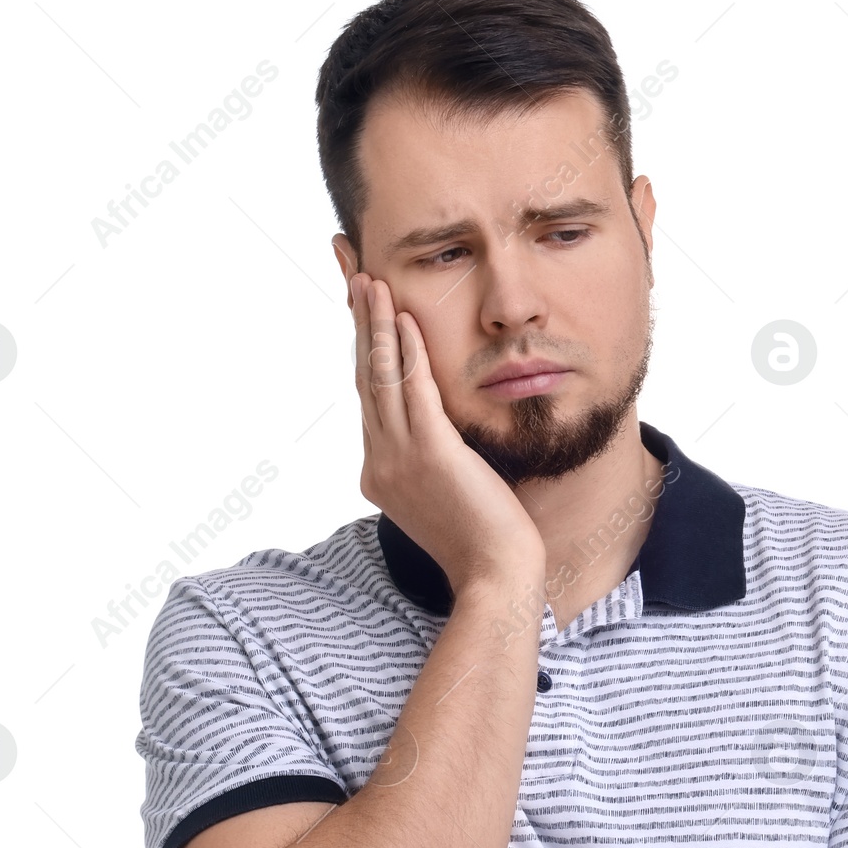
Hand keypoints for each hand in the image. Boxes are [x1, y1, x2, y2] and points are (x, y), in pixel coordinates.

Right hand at [349, 270, 543, 594]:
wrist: (496, 576)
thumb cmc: (484, 539)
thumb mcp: (450, 492)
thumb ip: (437, 459)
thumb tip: (444, 436)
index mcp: (379, 472)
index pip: (368, 395)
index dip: (362, 346)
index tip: (360, 305)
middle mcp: (379, 462)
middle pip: (363, 376)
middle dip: (357, 320)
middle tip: (351, 271)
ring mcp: (398, 458)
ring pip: (379, 376)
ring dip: (374, 323)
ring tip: (369, 279)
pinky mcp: (430, 453)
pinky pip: (411, 390)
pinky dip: (403, 351)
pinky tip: (401, 317)